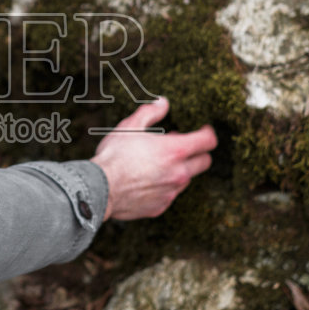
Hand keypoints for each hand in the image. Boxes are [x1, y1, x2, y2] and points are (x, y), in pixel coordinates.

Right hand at [90, 97, 216, 219]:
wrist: (100, 188)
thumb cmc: (114, 156)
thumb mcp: (130, 127)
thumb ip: (150, 112)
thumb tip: (163, 103)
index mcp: (175, 151)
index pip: (208, 141)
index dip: (208, 134)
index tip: (204, 131)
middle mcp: (179, 173)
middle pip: (205, 162)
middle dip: (198, 153)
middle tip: (182, 147)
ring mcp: (171, 192)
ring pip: (187, 179)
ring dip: (180, 170)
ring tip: (160, 163)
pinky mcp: (161, 206)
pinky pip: (170, 194)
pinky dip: (164, 186)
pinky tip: (148, 181)